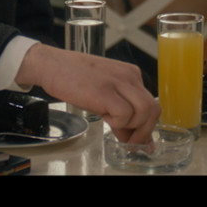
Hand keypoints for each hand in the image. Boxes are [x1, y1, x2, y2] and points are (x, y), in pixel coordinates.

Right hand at [16, 44, 159, 143]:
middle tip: (130, 141)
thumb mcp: (104, 93)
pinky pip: (125, 114)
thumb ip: (121, 114)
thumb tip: (132, 138)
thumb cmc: (75, 78)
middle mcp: (130, 77)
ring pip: (145, 112)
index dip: (145, 126)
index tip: (137, 139)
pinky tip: (103, 116)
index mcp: (131, 75)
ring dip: (130, 126)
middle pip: (153, 109)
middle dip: (144, 131)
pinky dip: (117, 122)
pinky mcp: (106, 92)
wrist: (53, 65)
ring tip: (112, 123)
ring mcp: (119, 83)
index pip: (151, 104)